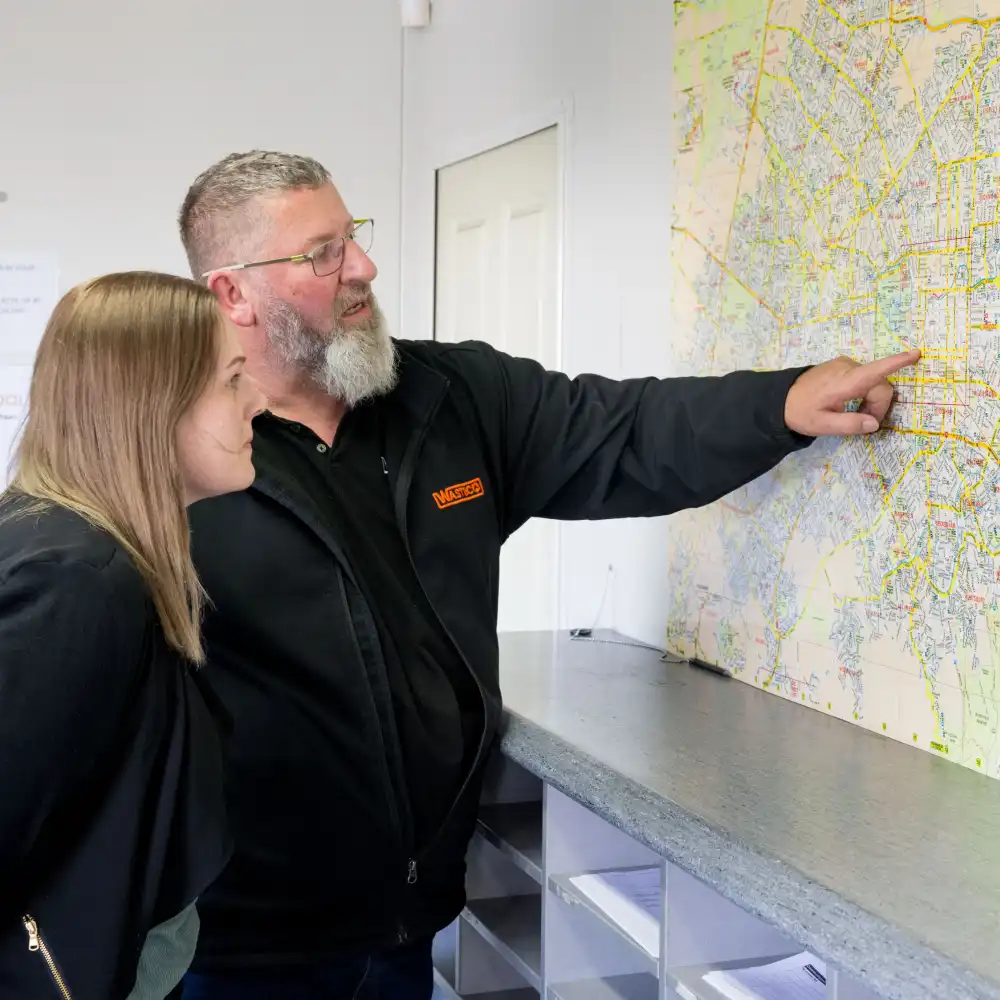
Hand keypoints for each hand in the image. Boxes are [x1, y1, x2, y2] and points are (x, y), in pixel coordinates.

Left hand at [784, 349, 921, 436]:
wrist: (780, 399)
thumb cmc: (801, 412)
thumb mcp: (822, 425)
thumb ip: (849, 424)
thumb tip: (874, 423)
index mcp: (844, 382)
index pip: (874, 371)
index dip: (897, 363)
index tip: (915, 354)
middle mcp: (847, 368)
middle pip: (879, 386)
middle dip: (878, 406)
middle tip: (864, 423)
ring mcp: (845, 365)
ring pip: (873, 382)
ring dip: (871, 400)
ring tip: (853, 414)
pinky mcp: (842, 366)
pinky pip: (864, 378)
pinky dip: (864, 393)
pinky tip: (850, 405)